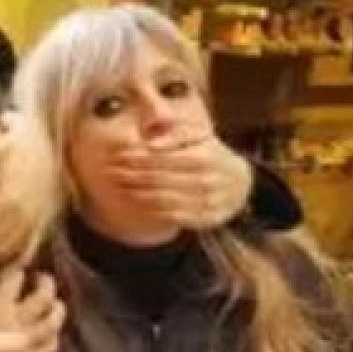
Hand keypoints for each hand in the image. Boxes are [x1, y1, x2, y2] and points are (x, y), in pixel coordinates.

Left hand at [112, 131, 251, 230]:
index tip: (119, 156)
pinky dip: (152, 210)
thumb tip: (151, 141)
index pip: (164, 158)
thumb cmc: (211, 154)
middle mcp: (208, 180)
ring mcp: (208, 201)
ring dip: (138, 194)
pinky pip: (174, 216)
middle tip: (112, 172)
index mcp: (206, 157)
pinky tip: (136, 203)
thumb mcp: (200, 136)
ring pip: (165, 199)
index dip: (139, 158)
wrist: (240, 183)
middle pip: (161, 179)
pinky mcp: (206, 218)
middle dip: (134, 176)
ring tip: (120, 187)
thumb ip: (177, 132)